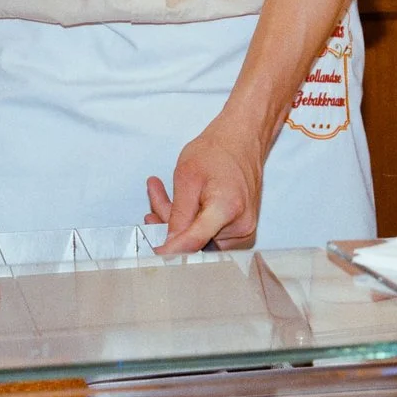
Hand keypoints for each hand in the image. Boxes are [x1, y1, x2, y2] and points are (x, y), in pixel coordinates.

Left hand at [145, 120, 262, 253]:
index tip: (154, 255)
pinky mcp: (240, 231)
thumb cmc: (217, 151)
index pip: (194, 242)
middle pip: (195, 240)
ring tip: (162, 192)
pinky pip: (209, 233)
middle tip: (153, 199)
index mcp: (227, 209)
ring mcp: (243, 231)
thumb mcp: (187, 176)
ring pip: (199, 237)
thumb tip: (169, 244)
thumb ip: (177, 214)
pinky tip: (180, 204)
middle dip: (168, 223)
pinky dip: (192, 221)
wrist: (242, 141)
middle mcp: (241, 226)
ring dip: (178, 221)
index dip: (170, 251)